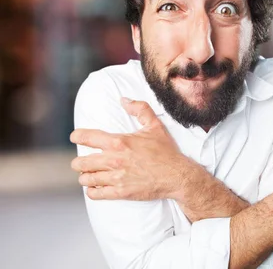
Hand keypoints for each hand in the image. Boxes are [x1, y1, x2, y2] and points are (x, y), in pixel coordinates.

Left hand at [70, 98, 191, 200]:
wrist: (177, 176)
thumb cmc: (166, 151)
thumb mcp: (155, 126)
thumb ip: (140, 109)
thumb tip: (124, 100)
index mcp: (120, 142)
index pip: (87, 138)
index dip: (77, 137)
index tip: (75, 137)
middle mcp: (114, 160)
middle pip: (80, 162)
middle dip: (79, 162)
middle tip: (83, 162)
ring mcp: (116, 178)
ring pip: (86, 179)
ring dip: (85, 177)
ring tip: (89, 175)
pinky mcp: (120, 192)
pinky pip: (95, 194)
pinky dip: (92, 191)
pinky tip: (95, 187)